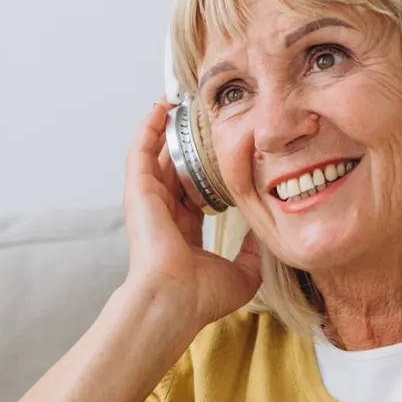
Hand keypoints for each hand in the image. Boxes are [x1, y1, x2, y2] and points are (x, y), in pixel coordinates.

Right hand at [121, 99, 262, 332]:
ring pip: (156, 155)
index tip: (220, 151)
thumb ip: (253, 254)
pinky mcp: (138, 192)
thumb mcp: (243, 274)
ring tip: (180, 102)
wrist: (175, 299)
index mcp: (183, 232)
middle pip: (174, 168)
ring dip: (167, 128)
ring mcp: (148, 202)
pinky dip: (149, 128)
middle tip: (201, 116)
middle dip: (186, 142)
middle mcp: (163, 214)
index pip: (194, 193)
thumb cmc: (201, 296)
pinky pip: (140, 151)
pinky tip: (161, 107)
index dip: (206, 171)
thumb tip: (263, 237)